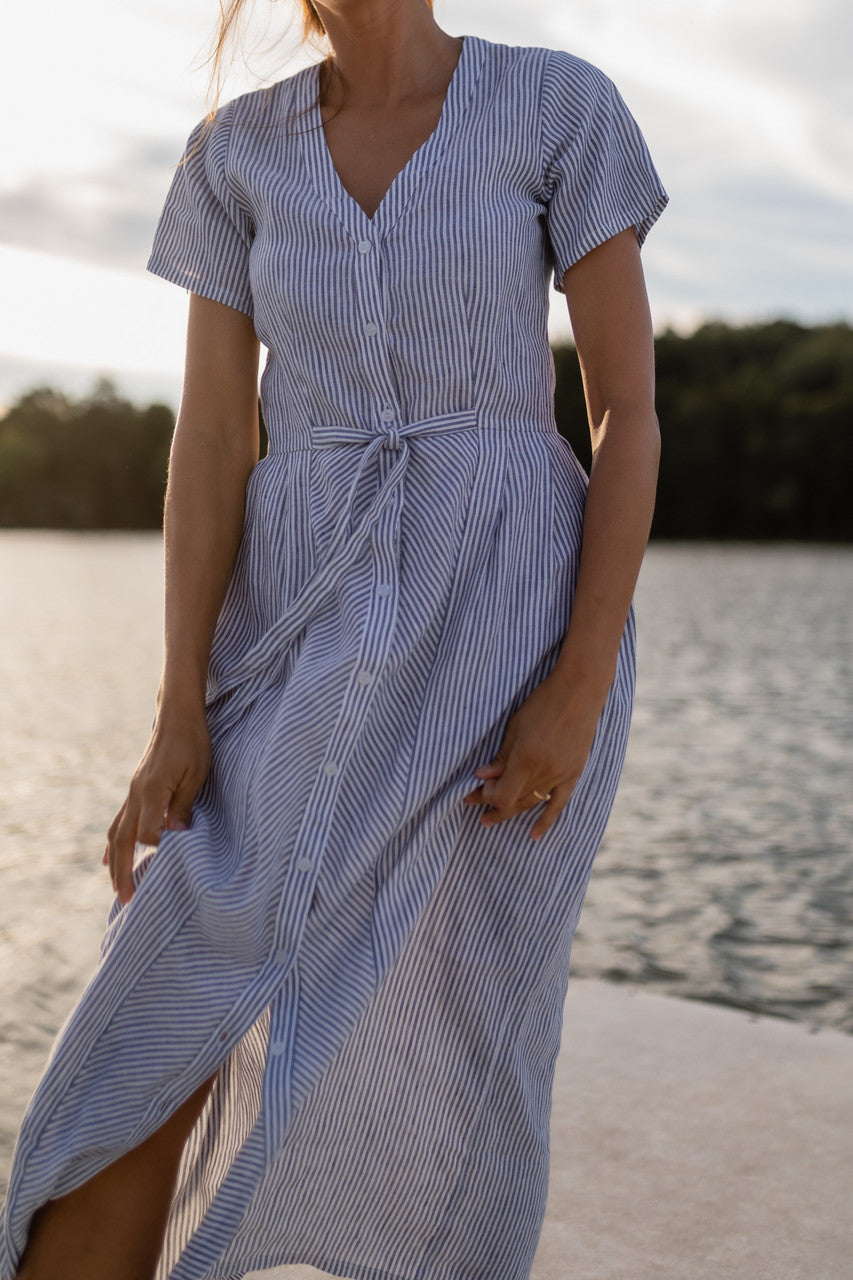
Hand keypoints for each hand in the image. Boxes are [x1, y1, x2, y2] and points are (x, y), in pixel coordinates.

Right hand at [103, 704, 211, 904]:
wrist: (177, 715)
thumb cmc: (193, 743)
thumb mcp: (196, 774)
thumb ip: (184, 806)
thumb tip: (177, 838)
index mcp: (152, 790)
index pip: (147, 833)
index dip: (156, 852)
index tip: (167, 869)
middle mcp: (136, 794)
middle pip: (123, 841)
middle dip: (123, 872)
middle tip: (126, 900)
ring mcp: (132, 793)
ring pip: (116, 835)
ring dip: (115, 863)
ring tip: (117, 889)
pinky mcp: (135, 791)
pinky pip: (118, 823)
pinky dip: (113, 845)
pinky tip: (108, 860)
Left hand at [463, 669, 607, 840]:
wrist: (580, 691)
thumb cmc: (543, 703)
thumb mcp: (515, 726)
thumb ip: (501, 756)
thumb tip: (483, 777)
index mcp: (527, 758)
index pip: (503, 794)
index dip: (487, 797)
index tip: (475, 791)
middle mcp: (545, 771)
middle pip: (515, 800)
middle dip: (493, 805)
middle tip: (476, 811)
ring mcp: (561, 774)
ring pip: (532, 803)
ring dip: (512, 811)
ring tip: (493, 818)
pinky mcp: (573, 773)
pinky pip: (559, 804)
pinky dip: (545, 821)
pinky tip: (533, 836)